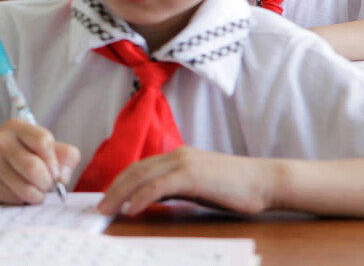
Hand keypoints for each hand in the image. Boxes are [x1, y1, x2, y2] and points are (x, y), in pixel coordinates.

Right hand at [0, 118, 79, 204]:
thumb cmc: (17, 155)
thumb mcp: (37, 146)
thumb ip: (61, 155)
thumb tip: (63, 176)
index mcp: (17, 127)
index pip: (43, 140)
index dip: (54, 161)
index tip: (56, 173)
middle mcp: (2, 141)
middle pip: (34, 167)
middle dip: (46, 182)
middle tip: (45, 184)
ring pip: (26, 188)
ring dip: (37, 195)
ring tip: (34, 190)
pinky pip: (15, 199)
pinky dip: (23, 200)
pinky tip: (17, 191)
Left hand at [99, 147, 276, 216]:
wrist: (264, 182)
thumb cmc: (235, 188)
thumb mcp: (198, 186)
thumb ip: (175, 188)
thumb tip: (151, 198)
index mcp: (177, 156)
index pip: (139, 167)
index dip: (120, 182)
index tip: (107, 198)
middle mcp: (176, 154)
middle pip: (134, 170)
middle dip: (114, 188)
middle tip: (99, 207)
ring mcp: (183, 162)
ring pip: (141, 175)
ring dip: (121, 193)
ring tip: (108, 209)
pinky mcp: (191, 174)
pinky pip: (158, 185)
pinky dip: (141, 196)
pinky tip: (132, 209)